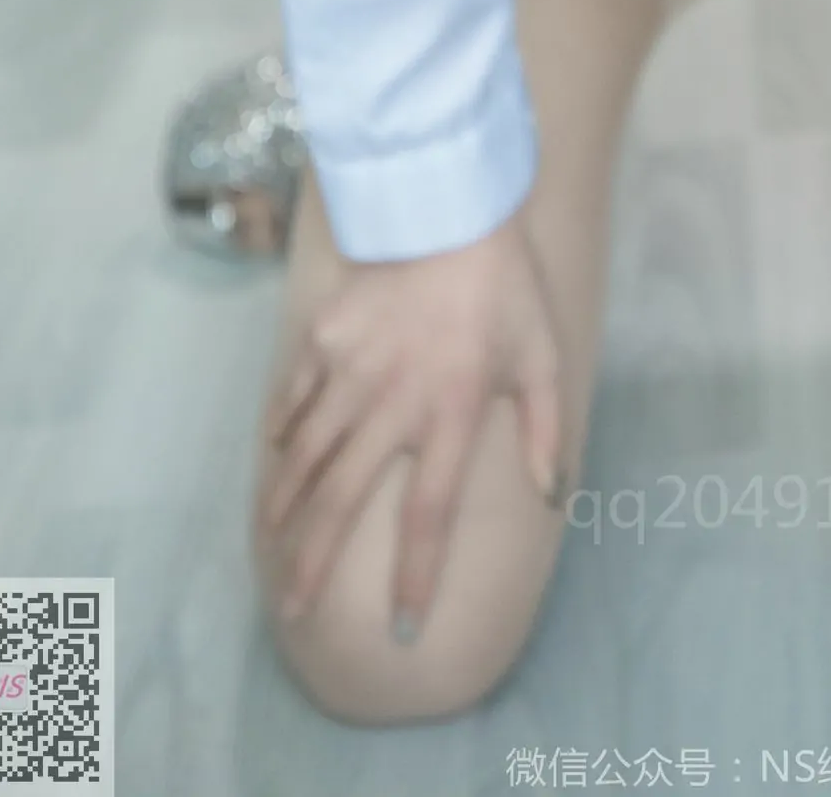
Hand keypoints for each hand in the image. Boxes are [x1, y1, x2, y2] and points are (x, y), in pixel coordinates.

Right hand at [257, 204, 565, 641]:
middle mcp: (393, 403)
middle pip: (343, 501)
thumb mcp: (543, 355)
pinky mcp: (324, 339)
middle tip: (293, 607)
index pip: (428, 514)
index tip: (402, 627)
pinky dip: (285, 434)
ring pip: (307, 457)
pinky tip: (279, 459)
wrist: (449, 203)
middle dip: (312, 562)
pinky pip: (295, 400)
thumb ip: (547, 430)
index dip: (415, 576)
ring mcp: (350, 371)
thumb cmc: (505, 285)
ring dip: (286, 508)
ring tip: (274, 547)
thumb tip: (555, 496)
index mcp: (451, 413)